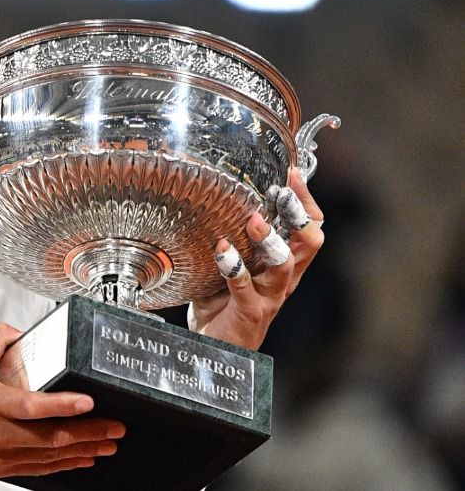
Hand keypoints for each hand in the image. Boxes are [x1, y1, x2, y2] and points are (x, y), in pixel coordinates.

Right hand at [0, 323, 124, 480]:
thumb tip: (21, 332)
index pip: (33, 405)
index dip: (64, 405)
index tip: (90, 402)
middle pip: (50, 437)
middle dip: (89, 434)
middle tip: (116, 428)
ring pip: (48, 457)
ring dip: (82, 451)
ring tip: (107, 445)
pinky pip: (36, 470)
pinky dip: (61, 465)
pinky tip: (79, 459)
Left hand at [189, 168, 325, 349]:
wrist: (214, 350)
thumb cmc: (222, 305)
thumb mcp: (230, 266)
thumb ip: (232, 239)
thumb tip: (214, 201)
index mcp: (285, 265)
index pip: (311, 229)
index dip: (307, 202)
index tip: (293, 174)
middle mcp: (284, 279)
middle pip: (310, 243)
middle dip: (299, 213)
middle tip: (282, 191)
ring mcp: (269, 296)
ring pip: (285, 265)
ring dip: (271, 240)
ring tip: (254, 219)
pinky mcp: (250, 311)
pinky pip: (245, 286)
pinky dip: (234, 265)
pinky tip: (221, 248)